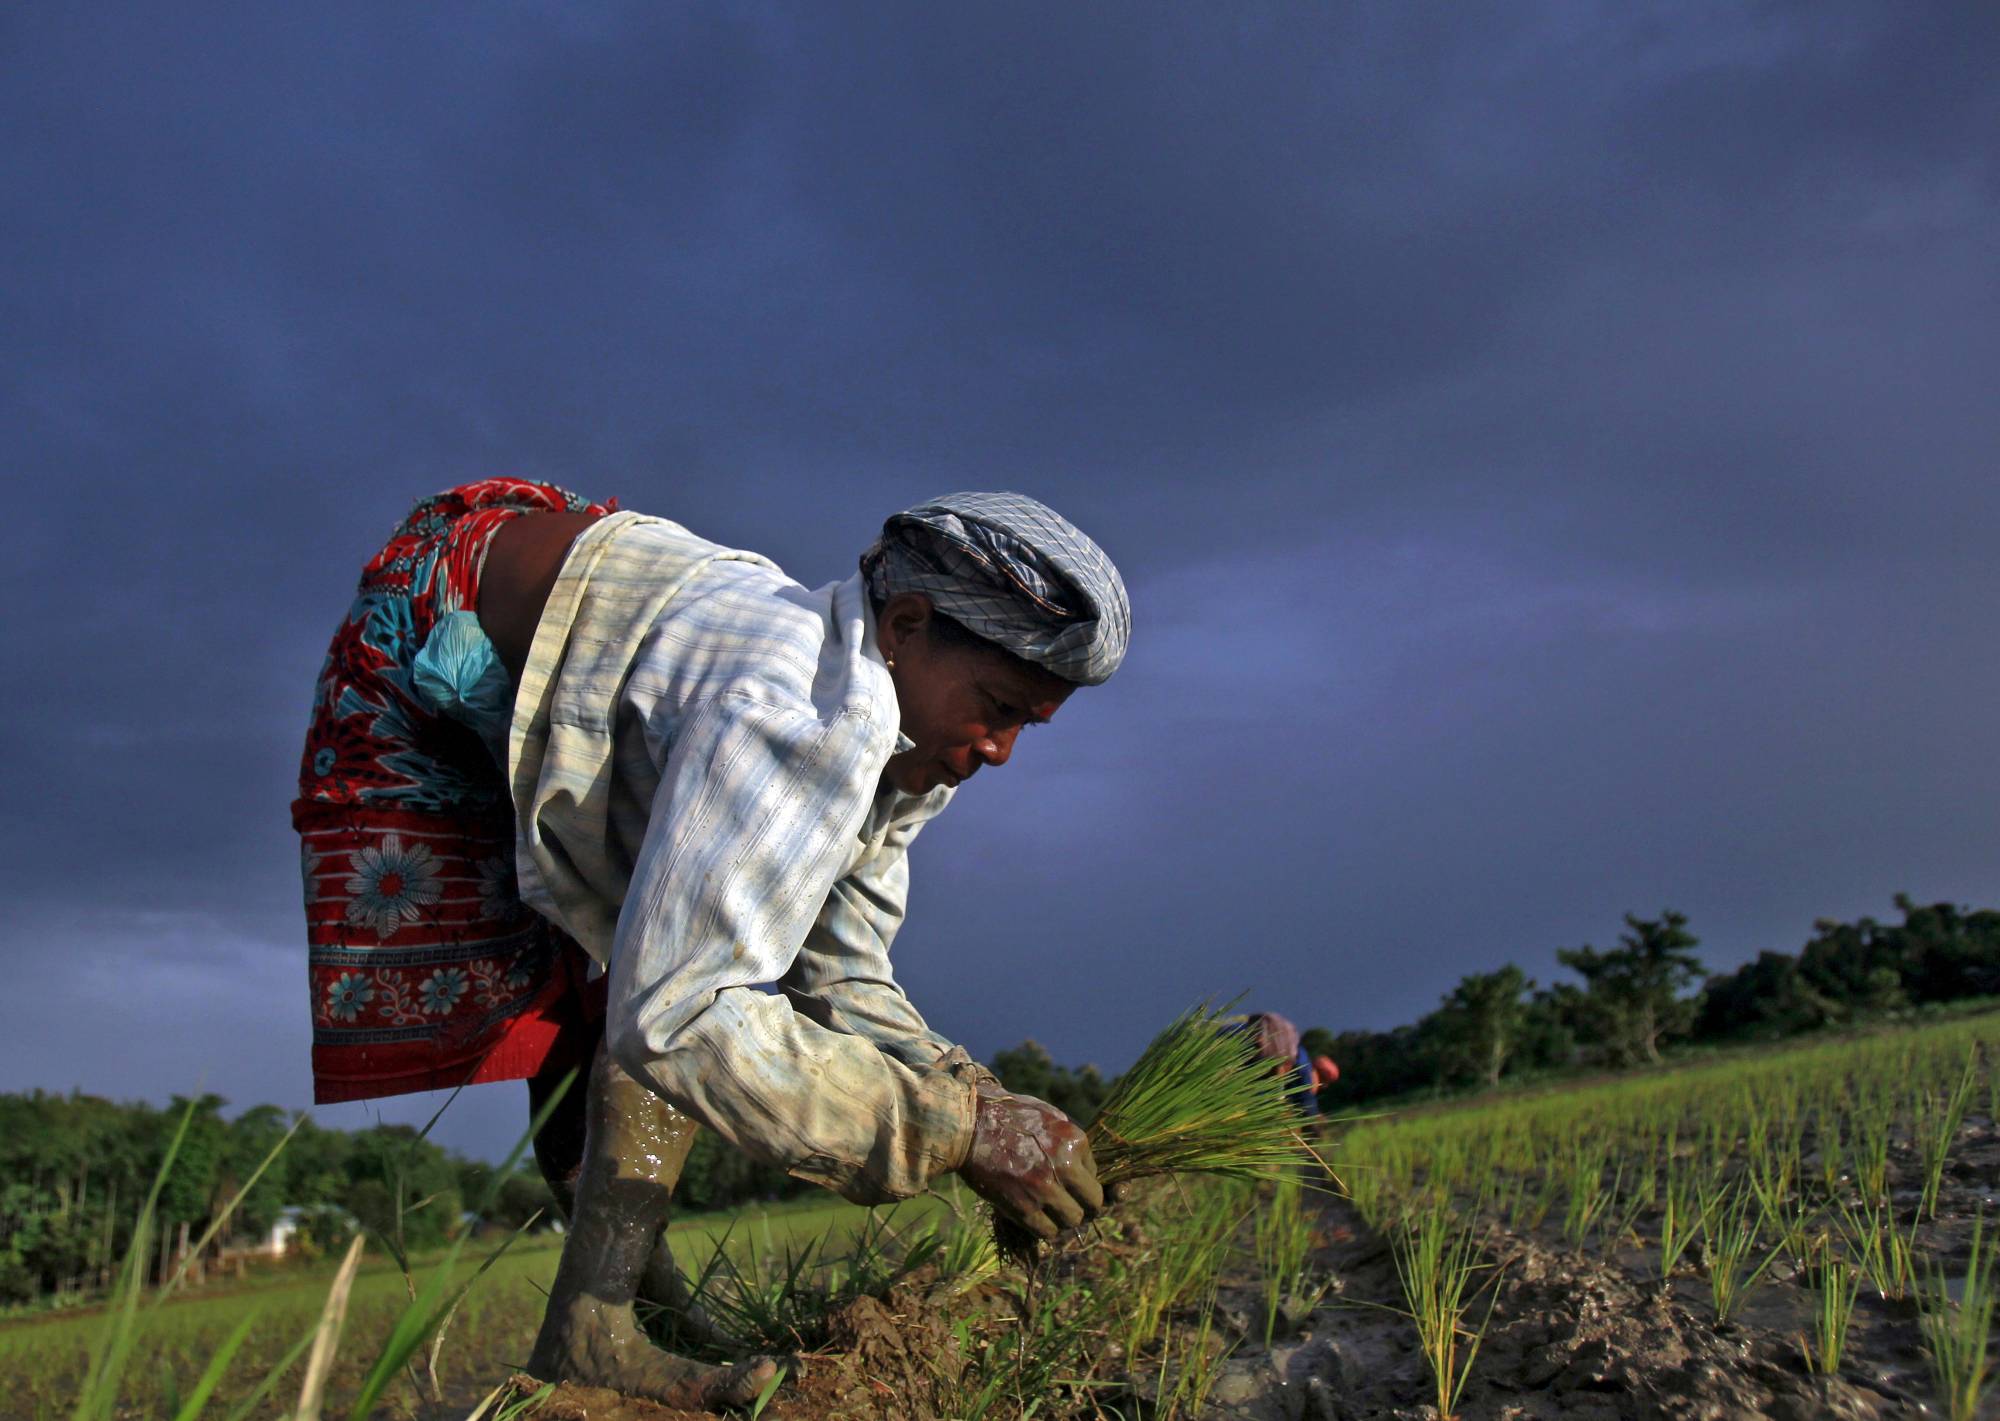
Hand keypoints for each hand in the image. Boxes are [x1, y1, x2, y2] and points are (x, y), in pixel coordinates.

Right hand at [957, 1087, 1104, 1240]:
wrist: (968, 1125)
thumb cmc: (1006, 1114)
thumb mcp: (1048, 1116)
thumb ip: (1069, 1141)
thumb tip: (1084, 1165)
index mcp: (1075, 1141)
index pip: (1096, 1175)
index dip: (1083, 1181)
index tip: (1068, 1181)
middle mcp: (1066, 1166)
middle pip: (1092, 1203)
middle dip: (1083, 1205)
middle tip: (1068, 1204)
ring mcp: (1045, 1189)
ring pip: (1072, 1221)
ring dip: (1063, 1219)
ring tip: (1048, 1210)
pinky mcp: (1024, 1208)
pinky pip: (1047, 1231)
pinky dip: (1044, 1228)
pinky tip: (1033, 1216)